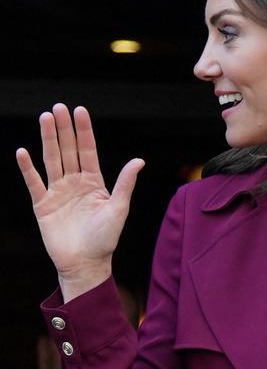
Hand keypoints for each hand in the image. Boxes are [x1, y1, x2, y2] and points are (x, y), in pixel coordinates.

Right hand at [16, 104, 144, 300]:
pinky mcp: (43, 206)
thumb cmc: (106, 238)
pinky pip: (34, 183)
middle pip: (68, 150)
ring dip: (48, 140)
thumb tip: (139, 161)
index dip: (84, 131)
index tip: (80, 111)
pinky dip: (27, 168)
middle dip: (64, 129)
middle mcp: (75, 182)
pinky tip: (22, 152)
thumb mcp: (118, 208)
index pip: (88, 150)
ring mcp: (58, 192)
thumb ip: (125, 184)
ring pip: (52, 160)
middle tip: (59, 107)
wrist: (86, 263)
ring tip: (45, 118)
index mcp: (94, 181)